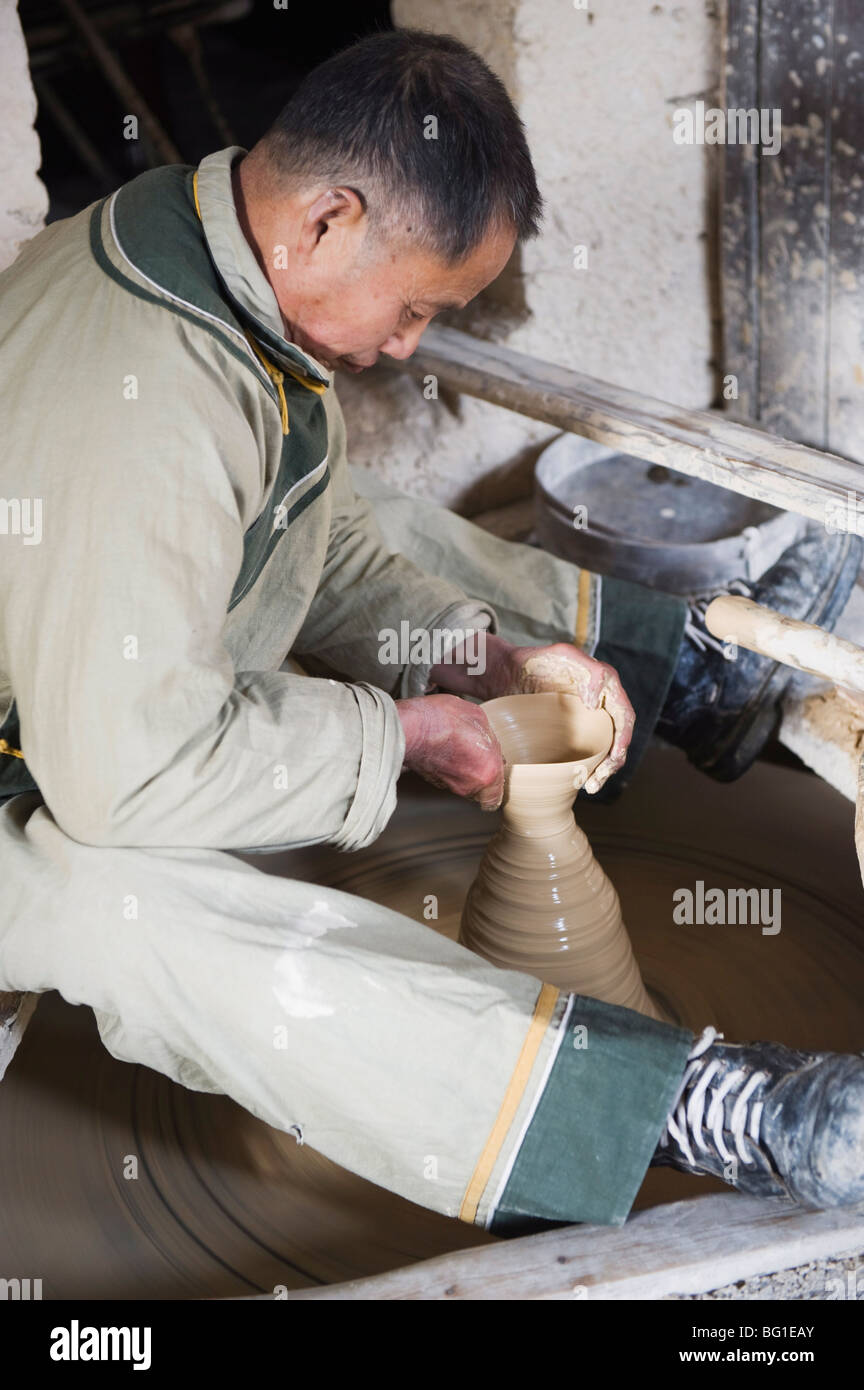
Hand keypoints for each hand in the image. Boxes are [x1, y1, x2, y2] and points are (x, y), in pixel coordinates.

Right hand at [395, 694, 503, 810]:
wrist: (410, 726)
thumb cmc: (443, 720)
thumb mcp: (478, 718)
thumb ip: (490, 739)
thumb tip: (489, 745)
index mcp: (488, 771)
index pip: (496, 797)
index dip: (496, 785)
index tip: (493, 774)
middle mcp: (470, 785)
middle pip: (480, 791)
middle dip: (479, 777)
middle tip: (476, 758)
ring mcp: (449, 785)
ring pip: (463, 785)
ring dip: (463, 773)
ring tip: (458, 750)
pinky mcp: (432, 781)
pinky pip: (447, 779)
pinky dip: (447, 770)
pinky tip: (445, 751)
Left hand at [478, 636, 633, 793]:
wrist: (505, 674)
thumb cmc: (533, 661)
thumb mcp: (561, 654)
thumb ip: (589, 670)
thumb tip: (596, 704)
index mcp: (605, 684)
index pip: (624, 716)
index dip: (622, 738)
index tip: (612, 756)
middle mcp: (601, 702)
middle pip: (618, 737)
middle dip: (613, 762)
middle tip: (597, 780)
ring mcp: (587, 717)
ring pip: (606, 748)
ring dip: (602, 770)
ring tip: (590, 786)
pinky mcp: (573, 729)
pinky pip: (588, 751)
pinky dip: (588, 768)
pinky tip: (580, 781)